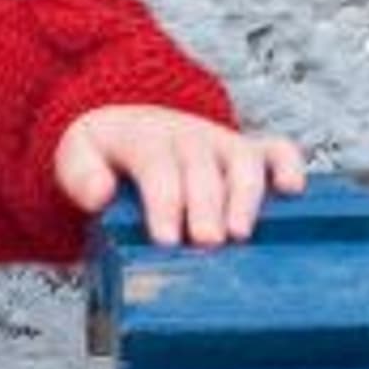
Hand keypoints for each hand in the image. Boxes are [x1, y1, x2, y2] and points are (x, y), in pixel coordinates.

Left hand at [53, 108, 306, 248]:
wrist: (128, 125)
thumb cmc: (105, 155)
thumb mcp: (75, 157)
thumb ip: (80, 175)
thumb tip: (98, 195)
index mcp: (143, 137)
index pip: (157, 165)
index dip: (163, 200)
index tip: (164, 238)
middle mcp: (187, 135)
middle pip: (201, 167)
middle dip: (205, 206)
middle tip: (206, 243)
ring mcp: (220, 141)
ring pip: (242, 159)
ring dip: (246, 195)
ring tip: (241, 234)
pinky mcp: (247, 149)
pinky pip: (277, 149)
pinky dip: (289, 166)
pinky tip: (293, 191)